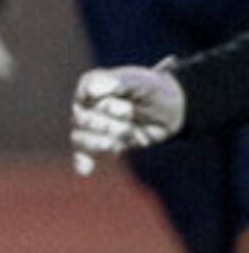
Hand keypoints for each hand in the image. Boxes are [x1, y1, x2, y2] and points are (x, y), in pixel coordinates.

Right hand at [70, 63, 185, 172]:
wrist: (172, 111)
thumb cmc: (155, 91)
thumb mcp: (142, 84)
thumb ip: (119, 83)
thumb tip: (91, 91)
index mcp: (91, 85)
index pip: (84, 98)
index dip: (107, 107)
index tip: (127, 109)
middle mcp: (86, 105)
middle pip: (82, 121)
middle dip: (109, 125)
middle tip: (130, 122)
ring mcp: (89, 126)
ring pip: (81, 139)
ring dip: (105, 142)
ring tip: (127, 136)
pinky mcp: (98, 144)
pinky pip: (82, 155)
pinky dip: (83, 162)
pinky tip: (86, 170)